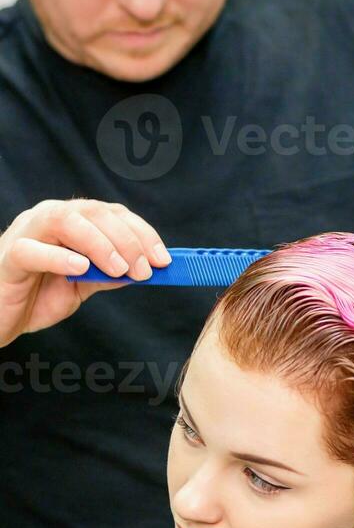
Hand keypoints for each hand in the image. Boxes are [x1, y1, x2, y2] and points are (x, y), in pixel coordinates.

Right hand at [0, 199, 171, 347]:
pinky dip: (59, 256)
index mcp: (72, 221)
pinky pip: (33, 250)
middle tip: (144, 270)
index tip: (163, 259)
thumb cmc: (38, 293)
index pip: (112, 214)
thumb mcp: (82, 284)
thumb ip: (109, 274)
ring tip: (120, 269)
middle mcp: (50, 218)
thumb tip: (144, 271)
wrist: (1, 314)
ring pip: (65, 220)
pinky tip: (81, 268)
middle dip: (127, 241)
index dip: (142, 233)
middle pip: (94, 213)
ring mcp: (28, 233)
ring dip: (100, 243)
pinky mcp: (10, 256)